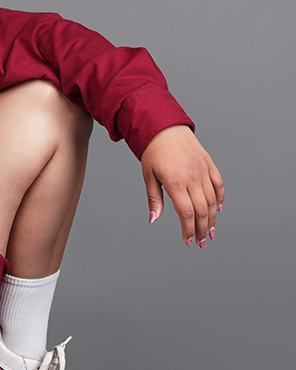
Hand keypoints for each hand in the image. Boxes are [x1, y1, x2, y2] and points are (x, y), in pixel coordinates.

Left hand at [141, 125, 224, 248]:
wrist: (164, 126)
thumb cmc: (153, 151)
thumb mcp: (148, 176)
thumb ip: (154, 199)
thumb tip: (154, 220)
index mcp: (175, 182)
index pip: (186, 213)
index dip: (188, 230)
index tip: (188, 241)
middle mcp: (192, 177)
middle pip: (202, 210)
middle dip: (202, 230)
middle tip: (201, 243)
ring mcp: (203, 170)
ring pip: (213, 200)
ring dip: (213, 219)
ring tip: (211, 233)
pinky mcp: (209, 163)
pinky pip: (219, 184)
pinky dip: (220, 199)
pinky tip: (219, 210)